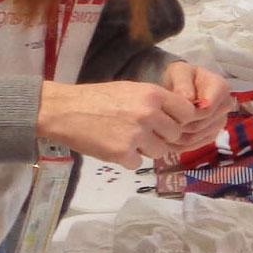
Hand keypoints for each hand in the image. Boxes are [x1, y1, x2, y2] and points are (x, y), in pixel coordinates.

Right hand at [36, 80, 199, 168]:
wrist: (65, 111)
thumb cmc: (99, 98)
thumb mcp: (132, 90)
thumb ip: (156, 102)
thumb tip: (178, 117)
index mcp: (153, 94)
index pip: (187, 112)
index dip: (180, 119)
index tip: (171, 122)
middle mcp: (149, 114)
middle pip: (175, 135)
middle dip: (163, 137)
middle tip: (146, 134)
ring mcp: (136, 135)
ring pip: (159, 152)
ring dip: (147, 149)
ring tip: (128, 139)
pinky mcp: (122, 154)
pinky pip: (137, 162)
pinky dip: (128, 159)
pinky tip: (115, 147)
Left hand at [159, 61, 230, 152]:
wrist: (181, 86)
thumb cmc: (181, 76)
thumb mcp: (179, 72)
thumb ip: (183, 83)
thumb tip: (189, 99)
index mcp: (221, 87)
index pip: (207, 109)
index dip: (188, 113)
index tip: (171, 111)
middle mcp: (225, 105)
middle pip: (203, 124)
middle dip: (182, 125)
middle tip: (162, 122)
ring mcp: (220, 121)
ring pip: (198, 136)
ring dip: (179, 136)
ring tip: (162, 129)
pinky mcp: (212, 133)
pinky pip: (196, 144)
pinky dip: (180, 144)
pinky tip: (167, 137)